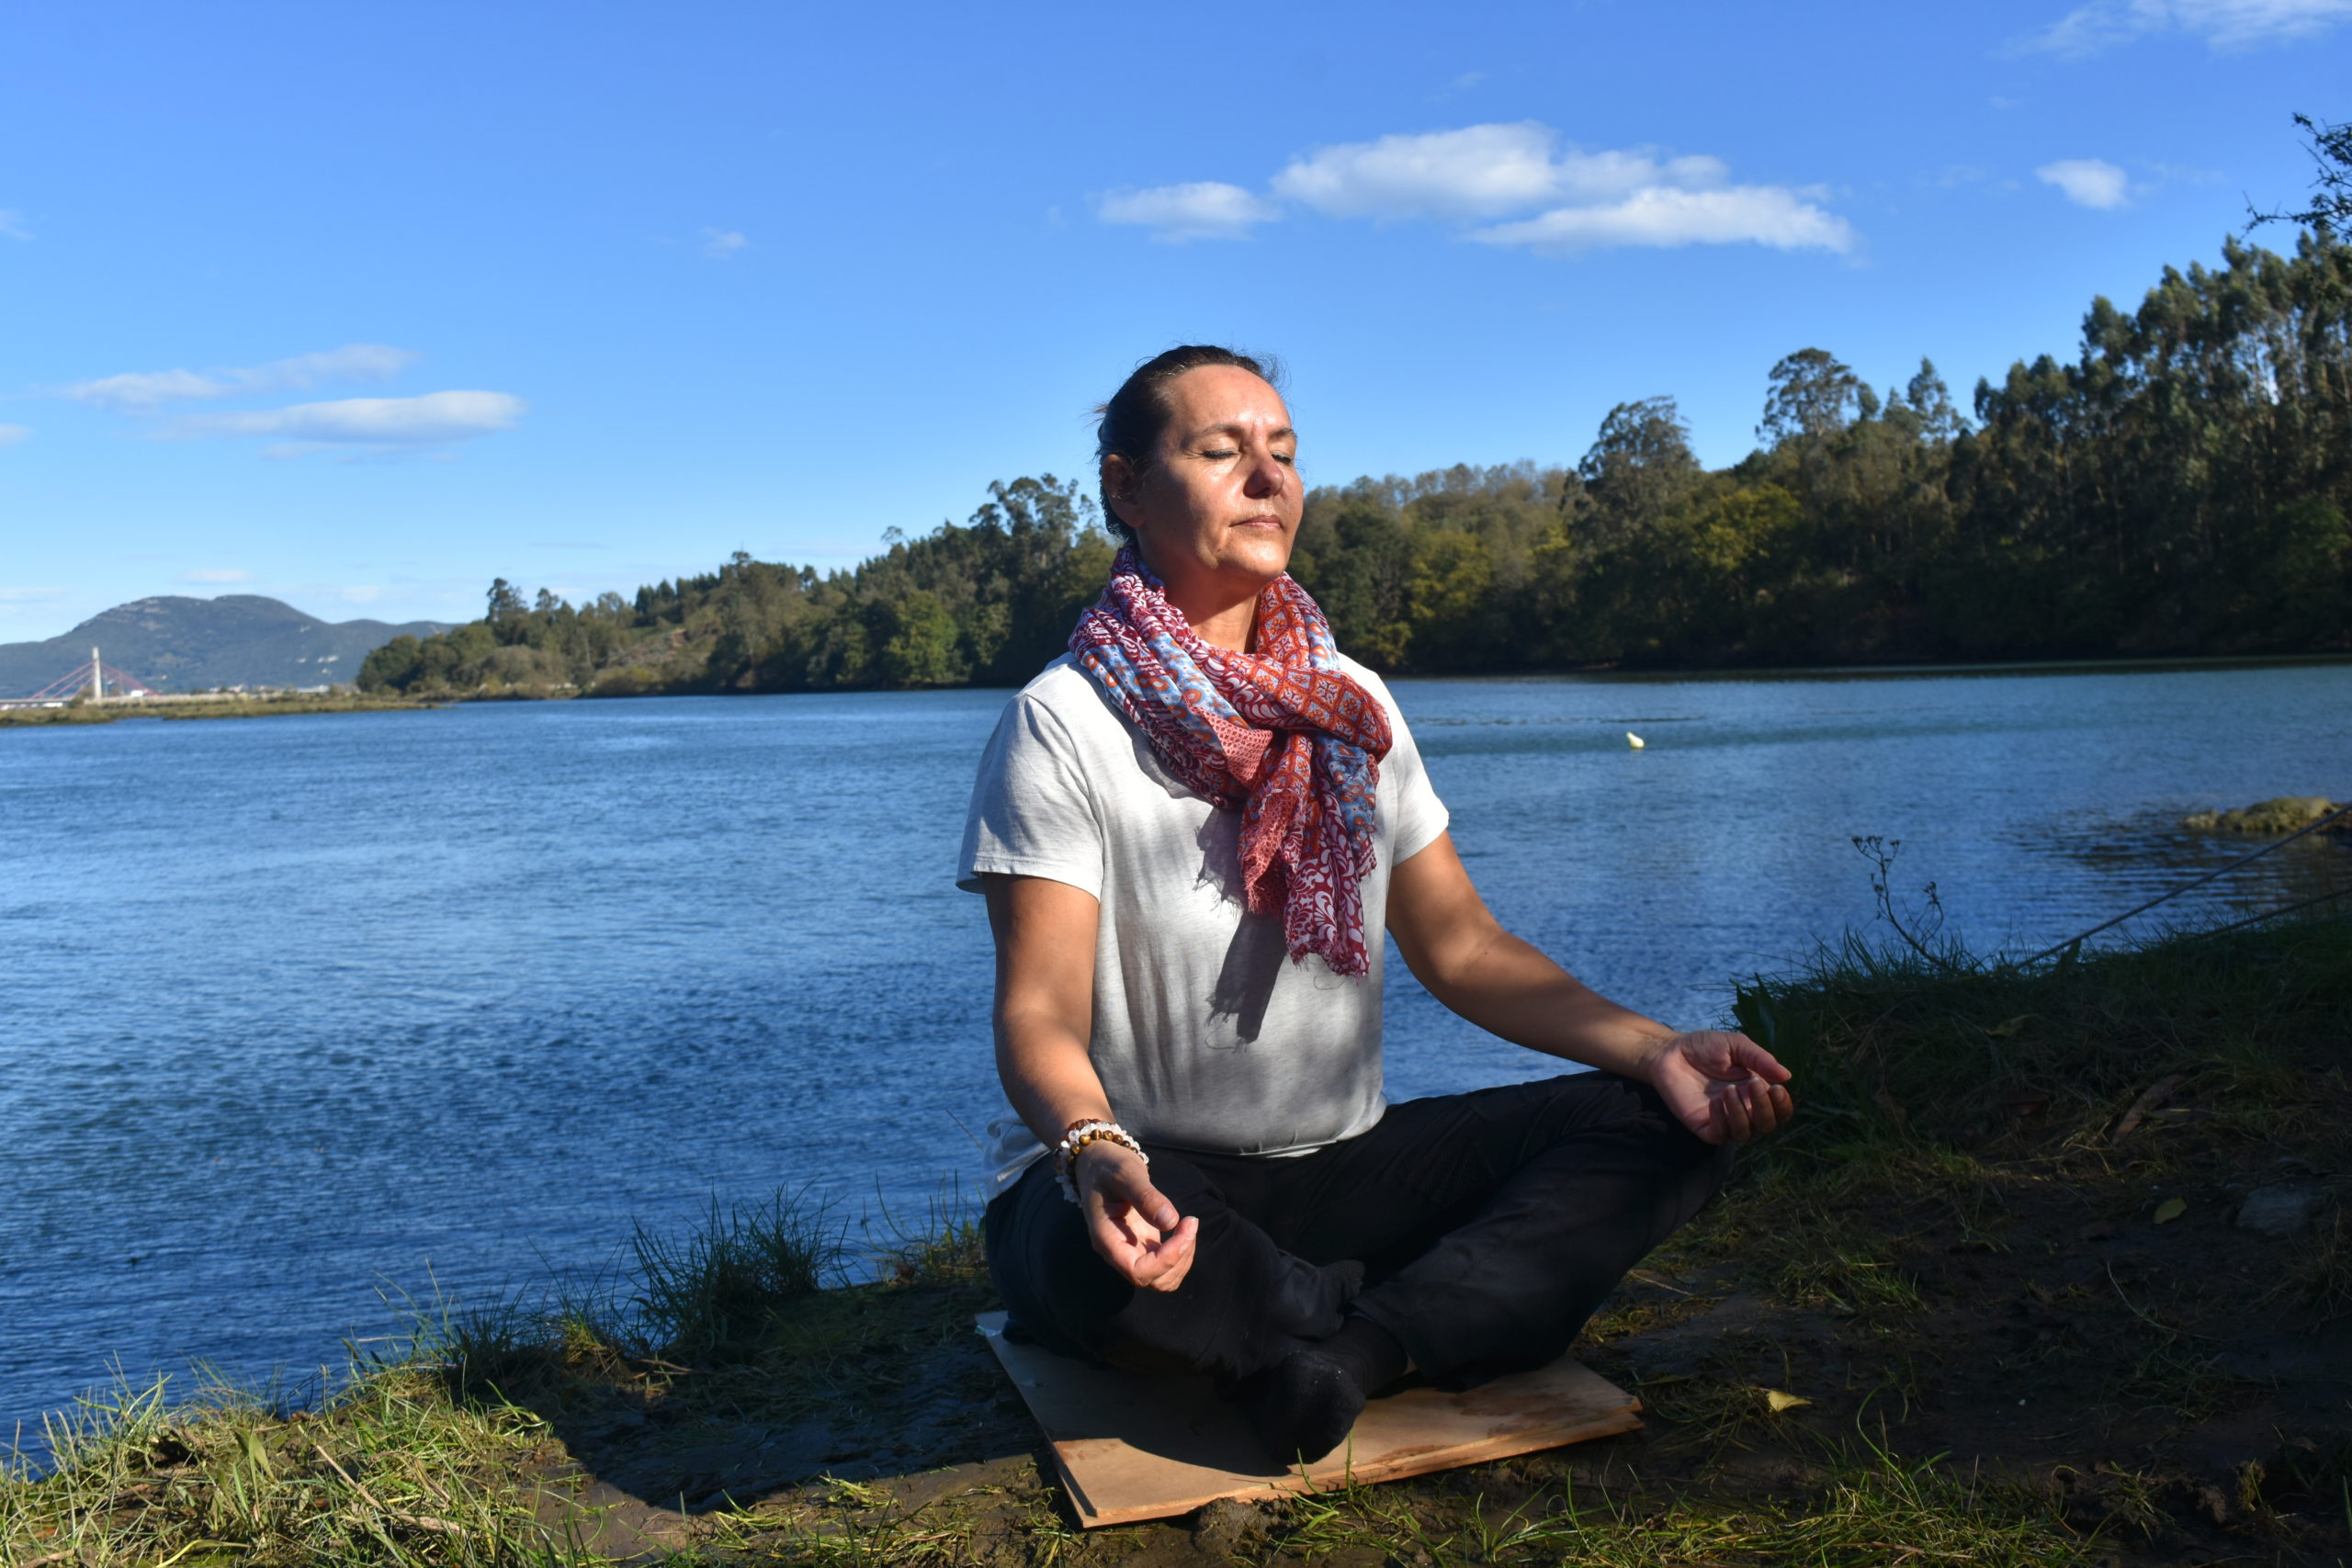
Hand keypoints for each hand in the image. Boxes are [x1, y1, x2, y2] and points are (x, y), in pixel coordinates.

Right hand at [1074, 1141, 1197, 1291]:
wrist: (1099, 1164)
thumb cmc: (1108, 1166)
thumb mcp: (1126, 1173)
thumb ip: (1146, 1197)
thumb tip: (1170, 1221)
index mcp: (1106, 1238)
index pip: (1137, 1271)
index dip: (1166, 1260)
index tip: (1184, 1228)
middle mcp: (1116, 1251)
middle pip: (1151, 1280)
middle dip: (1178, 1257)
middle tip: (1190, 1222)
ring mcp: (1130, 1251)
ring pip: (1161, 1279)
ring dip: (1182, 1259)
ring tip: (1188, 1226)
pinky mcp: (1142, 1246)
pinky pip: (1165, 1266)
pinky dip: (1180, 1253)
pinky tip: (1183, 1228)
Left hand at [1644, 1030, 1794, 1144]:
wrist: (1671, 1050)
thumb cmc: (1705, 1046)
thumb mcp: (1736, 1045)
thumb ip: (1759, 1059)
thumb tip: (1786, 1076)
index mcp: (1756, 1092)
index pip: (1779, 1111)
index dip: (1783, 1106)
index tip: (1777, 1088)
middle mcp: (1743, 1109)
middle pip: (1766, 1125)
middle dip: (1764, 1107)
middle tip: (1751, 1083)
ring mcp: (1723, 1119)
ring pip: (1744, 1133)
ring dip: (1741, 1114)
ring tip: (1727, 1090)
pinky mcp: (1702, 1124)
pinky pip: (1719, 1135)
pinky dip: (1721, 1122)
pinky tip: (1714, 1102)